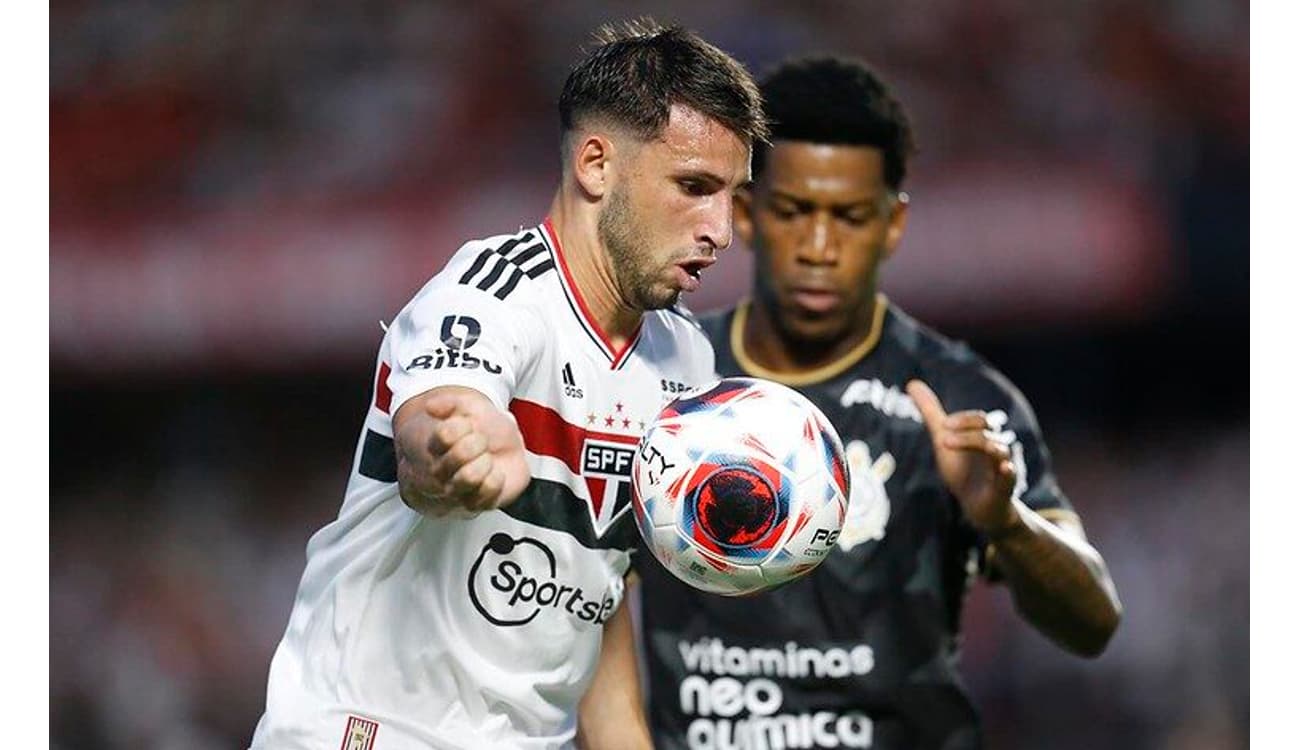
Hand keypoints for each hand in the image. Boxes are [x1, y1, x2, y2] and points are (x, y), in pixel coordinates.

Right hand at [395, 388, 530, 516]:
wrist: (503, 449)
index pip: (445, 434)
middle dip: (478, 442)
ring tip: (486, 460)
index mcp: (433, 447)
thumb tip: (431, 406)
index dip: (463, 426)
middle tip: (481, 442)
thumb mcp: (465, 405)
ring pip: (469, 478)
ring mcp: (457, 491)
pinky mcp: (478, 505)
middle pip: (459, 456)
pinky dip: (496, 480)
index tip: (468, 425)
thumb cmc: (481, 429)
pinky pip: (486, 497)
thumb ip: (449, 402)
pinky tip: (494, 474)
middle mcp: (440, 473)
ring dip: (485, 462)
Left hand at [907, 379, 1018, 534]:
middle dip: (967, 432)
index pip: (979, 419)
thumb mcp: (943, 440)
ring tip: (952, 447)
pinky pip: (1010, 478)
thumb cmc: (963, 470)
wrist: (978, 506)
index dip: (963, 419)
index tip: (945, 424)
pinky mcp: (1004, 489)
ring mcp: (1001, 468)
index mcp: (982, 436)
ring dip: (981, 446)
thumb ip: (931, 413)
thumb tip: (912, 383)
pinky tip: (1004, 469)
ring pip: (1000, 452)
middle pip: (988, 431)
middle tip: (943, 439)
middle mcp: (995, 449)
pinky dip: (1007, 472)